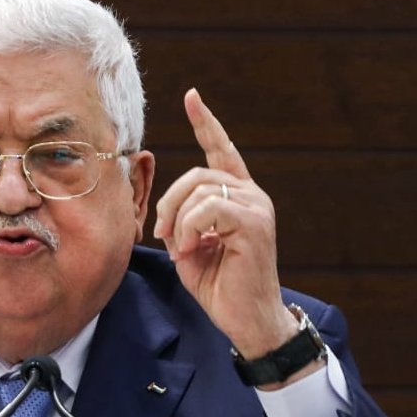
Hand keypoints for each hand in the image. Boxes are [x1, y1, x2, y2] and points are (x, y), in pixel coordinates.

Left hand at [153, 88, 296, 358]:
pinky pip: (208, 210)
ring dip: (177, 222)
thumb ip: (180, 220)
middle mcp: (252, 195)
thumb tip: (165, 209)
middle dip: (168, 202)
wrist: (247, 319)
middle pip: (197, 175)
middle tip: (160, 232)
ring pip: (200, 191)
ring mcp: (256, 207)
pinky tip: (189, 251)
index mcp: (238, 196)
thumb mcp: (189, 246)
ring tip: (180, 249)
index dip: (206, 124)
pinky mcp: (254, 223)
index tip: (192, 97)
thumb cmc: (220, 287)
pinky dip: (188, 230)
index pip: (221, 151)